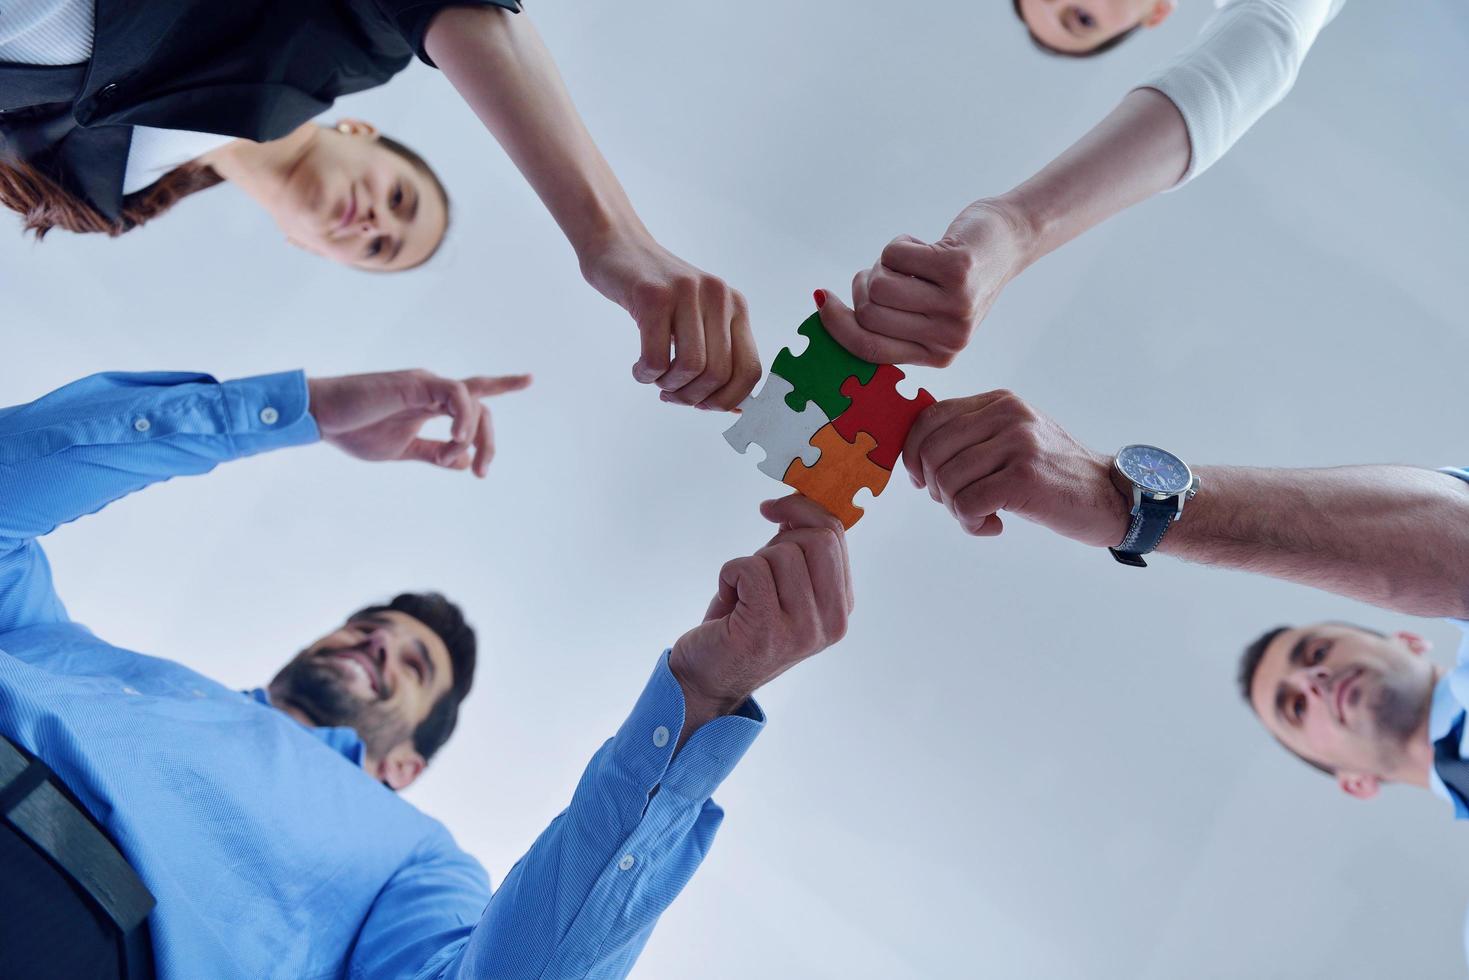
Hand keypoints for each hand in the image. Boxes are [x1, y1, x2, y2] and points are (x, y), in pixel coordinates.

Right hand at [307, 370, 531, 475]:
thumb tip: (463, 463)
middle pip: (480, 407)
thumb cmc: (354, 430)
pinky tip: (456, 438)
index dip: (494, 412)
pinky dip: (462, 417)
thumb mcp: (402, 450)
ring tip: (449, 457)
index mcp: (430, 405)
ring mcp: (425, 385)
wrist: (321, 418)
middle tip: (481, 473)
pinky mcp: (416, 383)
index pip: (474, 403)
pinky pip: (456, 393)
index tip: (494, 446)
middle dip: (487, 442)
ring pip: (472, 401)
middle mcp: (433, 391)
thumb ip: (433, 453)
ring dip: (472, 435)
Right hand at [581, 233, 761, 410]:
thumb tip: (733, 407)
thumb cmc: (657, 295)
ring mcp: (687, 293)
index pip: (750, 370)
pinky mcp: (653, 295)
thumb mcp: (696, 318)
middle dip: (693, 398)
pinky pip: (657, 358)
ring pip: (691, 368)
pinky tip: (640, 369)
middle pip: (719, 374)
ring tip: (655, 378)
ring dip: (669, 386)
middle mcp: (719, 297)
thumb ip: (716, 355)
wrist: (618, 246)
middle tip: (671, 394)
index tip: (703, 405)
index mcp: (735, 306)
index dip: (728, 400)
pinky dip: (646, 374)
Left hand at [668, 495, 853, 744]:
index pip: (837, 536)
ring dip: (751, 564)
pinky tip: (729, 600)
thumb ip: (800, 549)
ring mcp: (802, 630)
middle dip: (778, 538)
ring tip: (743, 594)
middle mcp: (832, 621)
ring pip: (781, 553)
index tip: (776, 507)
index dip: (804, 510)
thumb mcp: (783, 584)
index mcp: (841, 606)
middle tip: (757, 566)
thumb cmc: (742, 624)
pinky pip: (750, 569)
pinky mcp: (767, 631)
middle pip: (817, 539)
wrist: (707, 679)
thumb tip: (800, 501)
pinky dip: (729, 574)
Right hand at [817, 199, 1035, 366]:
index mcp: (938, 356)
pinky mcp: (957, 270)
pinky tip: (924, 245)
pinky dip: (899, 244)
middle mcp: (949, 338)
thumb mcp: (931, 311)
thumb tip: (829, 316)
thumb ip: (892, 323)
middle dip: (864, 285)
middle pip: (868, 314)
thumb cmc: (959, 275)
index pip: (869, 350)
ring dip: (883, 263)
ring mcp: (955, 306)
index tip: (822, 300)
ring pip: (877, 285)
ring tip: (909, 259)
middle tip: (885, 271)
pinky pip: (894, 256)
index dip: (837, 325)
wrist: (1010, 240)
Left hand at [903, 390, 1127, 546]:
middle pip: (930, 451)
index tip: (922, 480)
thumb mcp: (1013, 440)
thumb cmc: (1054, 476)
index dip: (912, 454)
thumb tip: (914, 455)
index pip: (929, 418)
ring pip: (946, 480)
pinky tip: (993, 526)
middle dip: (933, 487)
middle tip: (957, 504)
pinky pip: (968, 504)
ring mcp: (1017, 444)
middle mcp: (1007, 415)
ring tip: (980, 516)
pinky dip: (972, 523)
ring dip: (955, 509)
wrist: (1112, 496)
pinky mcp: (1023, 477)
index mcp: (999, 402)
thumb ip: (972, 437)